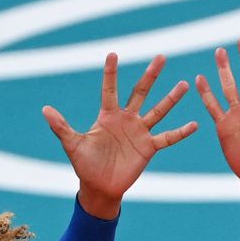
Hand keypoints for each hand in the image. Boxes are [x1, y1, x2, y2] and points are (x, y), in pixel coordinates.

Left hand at [44, 54, 196, 217]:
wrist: (99, 187)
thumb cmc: (85, 165)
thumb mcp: (72, 144)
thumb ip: (61, 127)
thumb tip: (44, 109)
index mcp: (107, 116)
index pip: (110, 89)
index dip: (111, 72)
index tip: (113, 53)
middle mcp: (126, 120)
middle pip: (140, 92)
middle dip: (150, 75)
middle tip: (161, 57)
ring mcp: (139, 132)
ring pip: (158, 111)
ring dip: (171, 99)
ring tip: (184, 83)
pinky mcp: (148, 148)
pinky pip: (167, 138)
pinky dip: (180, 133)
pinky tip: (194, 124)